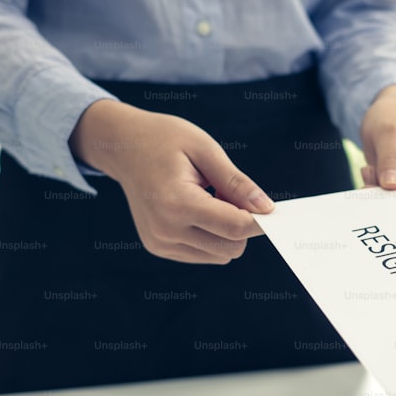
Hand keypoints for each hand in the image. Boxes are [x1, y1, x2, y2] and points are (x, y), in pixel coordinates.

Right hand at [70, 99, 272, 263]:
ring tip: (209, 199)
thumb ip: (236, 182)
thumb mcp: (205, 149)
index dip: (260, 220)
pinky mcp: (158, 248)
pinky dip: (211, 237)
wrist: (123, 146)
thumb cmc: (165, 139)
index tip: (272, 209)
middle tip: (232, 194)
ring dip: (226, 232)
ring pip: (220, 255)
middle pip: (231, 248)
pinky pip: (204, 255)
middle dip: (242, 225)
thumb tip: (267, 209)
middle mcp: (165, 230)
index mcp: (176, 203)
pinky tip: (197, 210)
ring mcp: (159, 243)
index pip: (235, 227)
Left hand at [359, 85, 395, 212]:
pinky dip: (382, 199)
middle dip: (389, 200)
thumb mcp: (388, 131)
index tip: (369, 190)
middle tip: (368, 176)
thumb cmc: (394, 116)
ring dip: (384, 199)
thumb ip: (391, 158)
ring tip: (373, 170)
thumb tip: (393, 186)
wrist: (393, 115)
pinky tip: (375, 177)